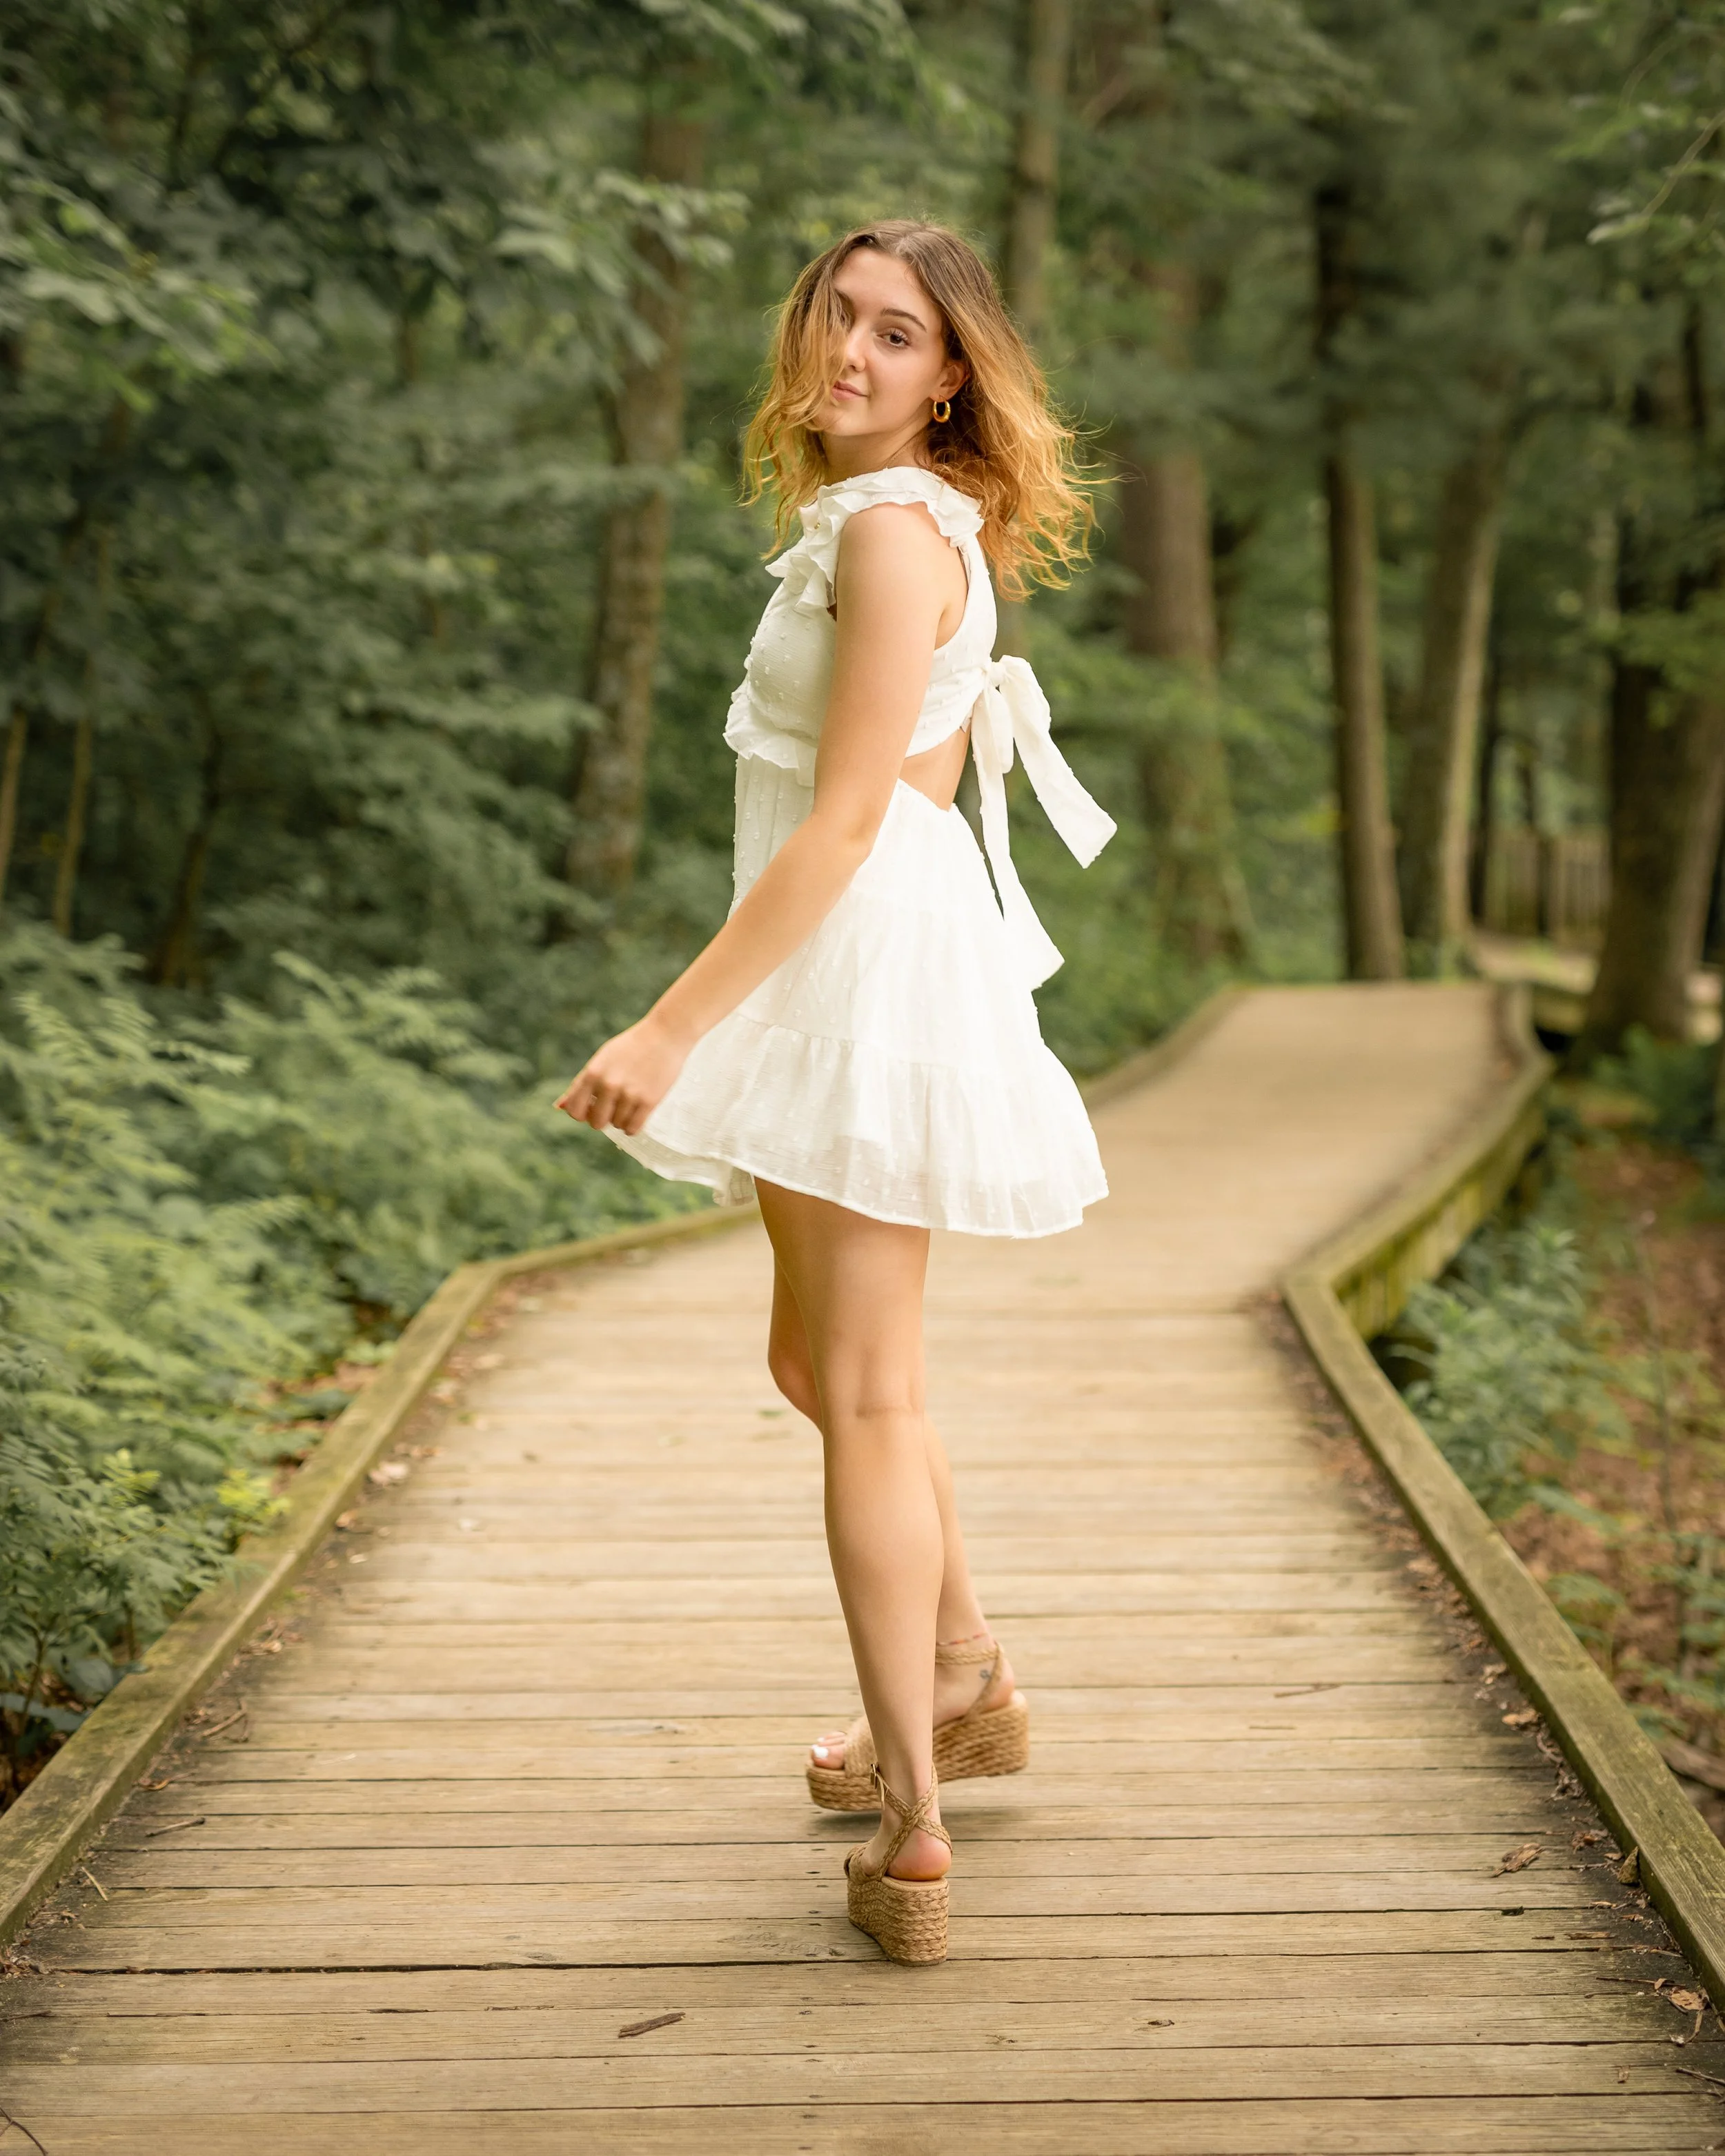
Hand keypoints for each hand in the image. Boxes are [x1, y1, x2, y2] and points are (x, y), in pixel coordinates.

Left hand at [555, 1014, 690, 1136]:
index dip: (582, 1114)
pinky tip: (636, 1114)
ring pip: (617, 1125)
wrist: (664, 1035)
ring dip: (621, 1119)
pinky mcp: (649, 1101)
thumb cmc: (630, 1047)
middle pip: (596, 1122)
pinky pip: (633, 1129)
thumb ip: (580, 1085)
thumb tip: (558, 1107)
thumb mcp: (601, 1060)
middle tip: (613, 1106)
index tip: (592, 1108)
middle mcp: (608, 1084)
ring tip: (629, 1103)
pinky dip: (632, 1127)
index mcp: (592, 1073)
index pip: (575, 1110)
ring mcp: (629, 1093)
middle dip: (603, 1118)